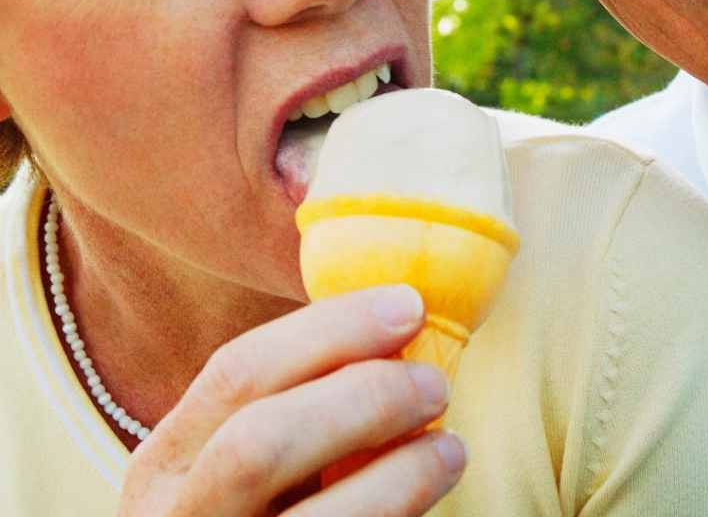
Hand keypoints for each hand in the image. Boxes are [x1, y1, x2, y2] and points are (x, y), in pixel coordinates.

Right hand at [117, 284, 466, 516]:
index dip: (331, 328)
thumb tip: (400, 319)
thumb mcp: (241, 460)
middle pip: (262, 442)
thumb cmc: (257, 512)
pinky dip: (399, 516)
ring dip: (400, 476)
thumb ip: (297, 402)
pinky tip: (433, 494)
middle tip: (435, 384)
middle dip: (364, 399)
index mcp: (164, 463)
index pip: (238, 371)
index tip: (410, 304)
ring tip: (451, 449)